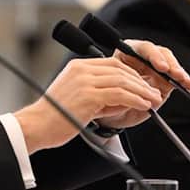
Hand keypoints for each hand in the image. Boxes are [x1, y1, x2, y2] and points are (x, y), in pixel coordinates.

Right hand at [13, 56, 161, 150]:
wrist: (36, 126)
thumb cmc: (55, 116)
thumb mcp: (78, 98)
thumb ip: (100, 94)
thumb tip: (124, 98)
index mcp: (78, 67)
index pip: (113, 63)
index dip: (132, 74)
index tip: (144, 86)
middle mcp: (81, 70)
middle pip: (121, 69)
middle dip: (141, 82)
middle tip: (153, 93)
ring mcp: (85, 81)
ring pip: (123, 81)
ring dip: (142, 91)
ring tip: (153, 101)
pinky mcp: (88, 96)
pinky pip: (120, 94)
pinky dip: (135, 99)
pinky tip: (143, 106)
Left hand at [96, 40, 189, 128]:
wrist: (110, 114)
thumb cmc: (107, 98)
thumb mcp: (112, 92)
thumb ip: (124, 87)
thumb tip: (137, 89)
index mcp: (126, 53)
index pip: (143, 48)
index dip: (154, 56)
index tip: (161, 67)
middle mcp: (142, 59)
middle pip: (160, 54)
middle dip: (170, 64)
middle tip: (176, 75)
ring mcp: (154, 69)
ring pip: (170, 64)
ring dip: (179, 72)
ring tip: (184, 81)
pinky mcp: (164, 80)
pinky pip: (176, 78)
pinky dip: (183, 81)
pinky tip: (188, 86)